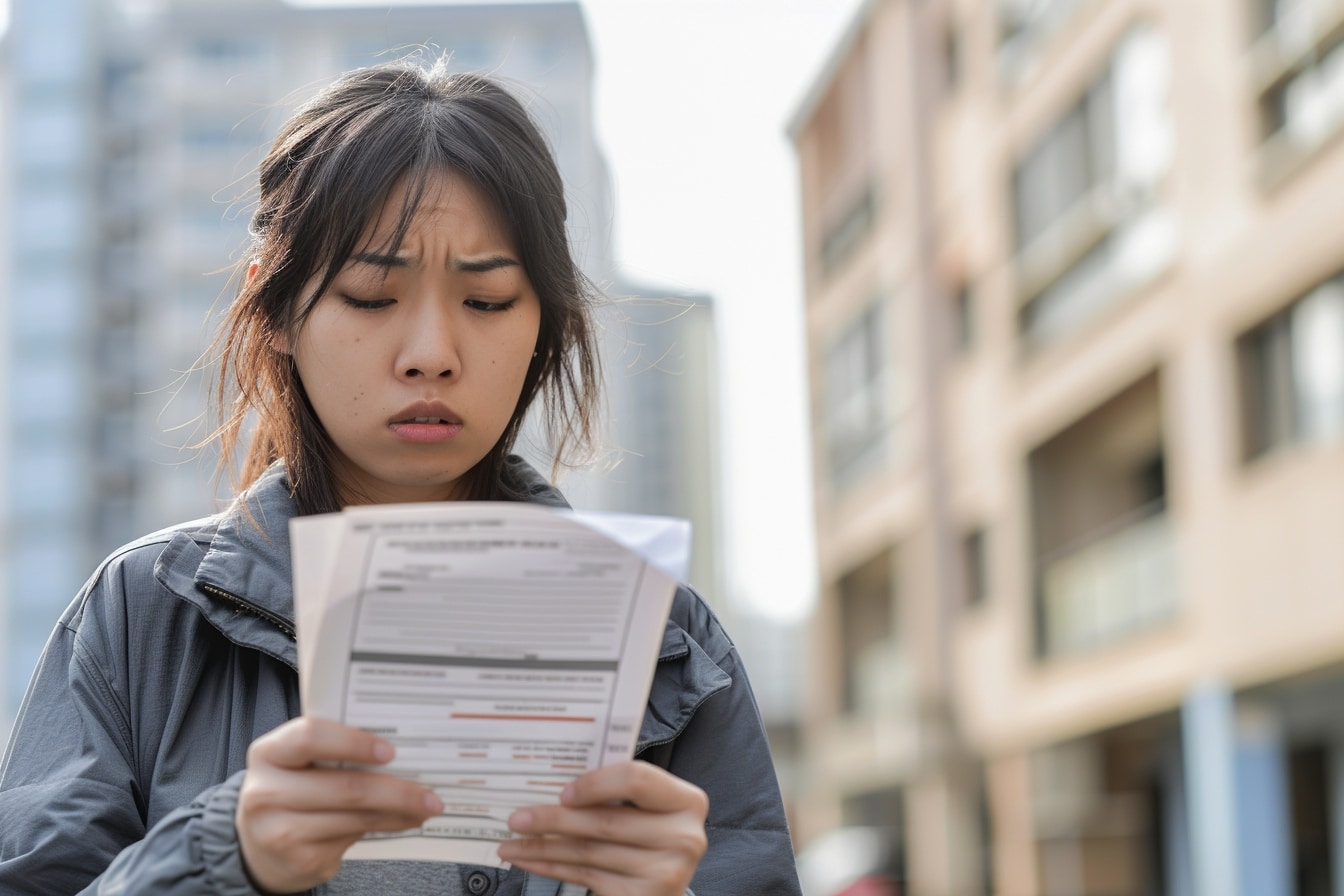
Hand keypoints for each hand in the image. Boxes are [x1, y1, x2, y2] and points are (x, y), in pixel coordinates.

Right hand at [236, 716, 443, 893]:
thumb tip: (401, 747)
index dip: (353, 742)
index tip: (389, 751)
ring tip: (426, 805)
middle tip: (430, 792)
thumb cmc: (289, 789)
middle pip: (345, 786)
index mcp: (268, 754)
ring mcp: (281, 832)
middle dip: (396, 790)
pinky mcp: (300, 860)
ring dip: (399, 811)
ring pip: (356, 816)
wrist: (257, 844)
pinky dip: (387, 827)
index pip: (309, 737)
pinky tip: (403, 820)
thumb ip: (333, 747)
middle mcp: (267, 793)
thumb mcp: (297, 761)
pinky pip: (355, 838)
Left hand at [497, 761, 707, 895]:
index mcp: (687, 801)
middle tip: (516, 818)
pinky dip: (552, 866)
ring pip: (589, 853)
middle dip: (553, 819)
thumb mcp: (649, 806)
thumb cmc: (652, 831)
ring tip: (511, 842)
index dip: (596, 784)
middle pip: (606, 821)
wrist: (666, 881)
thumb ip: (619, 791)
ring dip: (543, 847)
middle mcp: (684, 837)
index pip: (637, 779)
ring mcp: (665, 873)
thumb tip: (554, 780)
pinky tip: (530, 859)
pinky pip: (585, 877)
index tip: (563, 792)